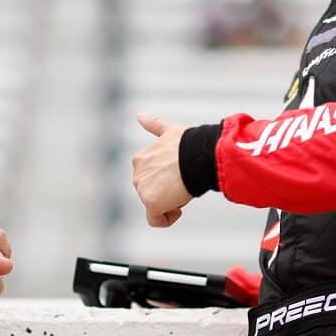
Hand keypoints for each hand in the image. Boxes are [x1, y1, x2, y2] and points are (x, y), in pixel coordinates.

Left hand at [131, 112, 192, 227]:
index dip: (165, 179)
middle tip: (184, 181)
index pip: (150, 177)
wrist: (198, 156)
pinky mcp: (151, 203)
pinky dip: (167, 219)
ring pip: (156, 204)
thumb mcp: (169, 131)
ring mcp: (143, 189)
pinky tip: (178, 211)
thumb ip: (153, 125)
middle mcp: (137, 174)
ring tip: (184, 188)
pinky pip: (156, 220)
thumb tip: (140, 115)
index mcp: (140, 159)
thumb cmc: (189, 144)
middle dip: (168, 190)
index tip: (179, 175)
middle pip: (153, 191)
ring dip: (170, 201)